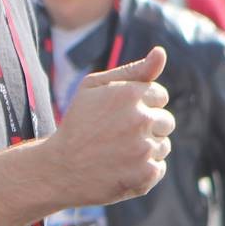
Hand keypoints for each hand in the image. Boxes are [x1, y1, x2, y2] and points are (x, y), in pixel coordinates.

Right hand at [44, 46, 175, 206]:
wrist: (58, 169)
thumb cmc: (77, 124)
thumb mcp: (93, 88)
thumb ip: (132, 70)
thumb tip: (161, 52)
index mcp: (130, 94)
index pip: (160, 96)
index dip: (140, 105)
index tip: (118, 116)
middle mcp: (141, 119)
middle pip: (166, 121)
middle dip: (147, 127)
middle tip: (116, 137)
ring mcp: (145, 148)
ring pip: (164, 145)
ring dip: (145, 150)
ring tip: (116, 154)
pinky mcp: (146, 173)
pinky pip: (159, 167)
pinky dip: (142, 170)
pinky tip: (120, 169)